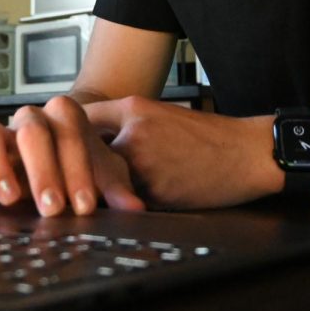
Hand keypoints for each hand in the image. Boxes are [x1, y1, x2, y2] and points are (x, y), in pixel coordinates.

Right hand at [0, 95, 146, 216]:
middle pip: (30, 127)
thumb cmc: (82, 166)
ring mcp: (0, 142)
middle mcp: (27, 123)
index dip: (75, 162)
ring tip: (11, 198)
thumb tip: (133, 208)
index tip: (83, 203)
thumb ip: (116, 188)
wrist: (62, 162)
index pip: (66, 124)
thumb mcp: (104, 174)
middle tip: (53, 206)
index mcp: (61, 117)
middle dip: (43, 168)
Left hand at [85, 97, 281, 209]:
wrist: (248, 154)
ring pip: (103, 180)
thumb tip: (85, 139)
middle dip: (80, 167)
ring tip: (113, 191)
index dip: (68, 134)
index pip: (81, 117)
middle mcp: (133, 132)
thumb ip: (125, 123)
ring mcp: (143, 164)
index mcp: (134, 108)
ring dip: (103, 188)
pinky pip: (126, 200)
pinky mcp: (154, 193)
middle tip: (74, 177)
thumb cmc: (207, 136)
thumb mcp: (163, 114)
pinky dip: (129, 202)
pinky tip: (145, 199)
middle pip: (84, 153)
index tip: (62, 147)